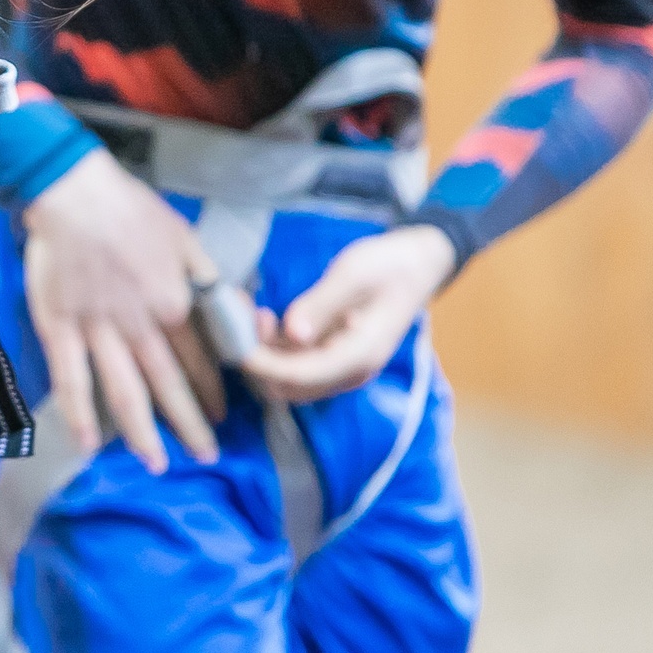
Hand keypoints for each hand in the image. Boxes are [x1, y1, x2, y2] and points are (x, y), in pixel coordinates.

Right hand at [21, 149, 224, 472]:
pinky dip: (78, 415)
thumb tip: (236, 313)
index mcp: (174, 302)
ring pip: (124, 392)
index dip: (214, 389)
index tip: (222, 412)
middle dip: (190, 424)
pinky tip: (88, 444)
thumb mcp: (185, 238)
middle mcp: (140, 325)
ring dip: (143, 433)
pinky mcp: (59, 329)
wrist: (72, 193)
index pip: (202, 358)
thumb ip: (209, 281)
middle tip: (205, 455)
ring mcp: (97, 330)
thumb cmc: (130, 210)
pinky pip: (70, 379)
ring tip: (156, 463)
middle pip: (169, 385)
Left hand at [242, 225, 453, 403]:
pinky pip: (294, 364)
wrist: (418, 266)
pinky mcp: (330, 357)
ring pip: (286, 379)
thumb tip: (293, 332)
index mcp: (360, 354)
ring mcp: (339, 367)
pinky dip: (271, 347)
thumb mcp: (354, 274)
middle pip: (288, 387)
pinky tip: (261, 316)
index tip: (234, 343)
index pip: (300, 376)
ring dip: (261, 353)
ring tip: (246, 311)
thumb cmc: (389, 265)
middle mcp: (348, 371)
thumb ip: (322, 304)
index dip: (262, 365)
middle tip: (241, 317)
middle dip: (257, 360)